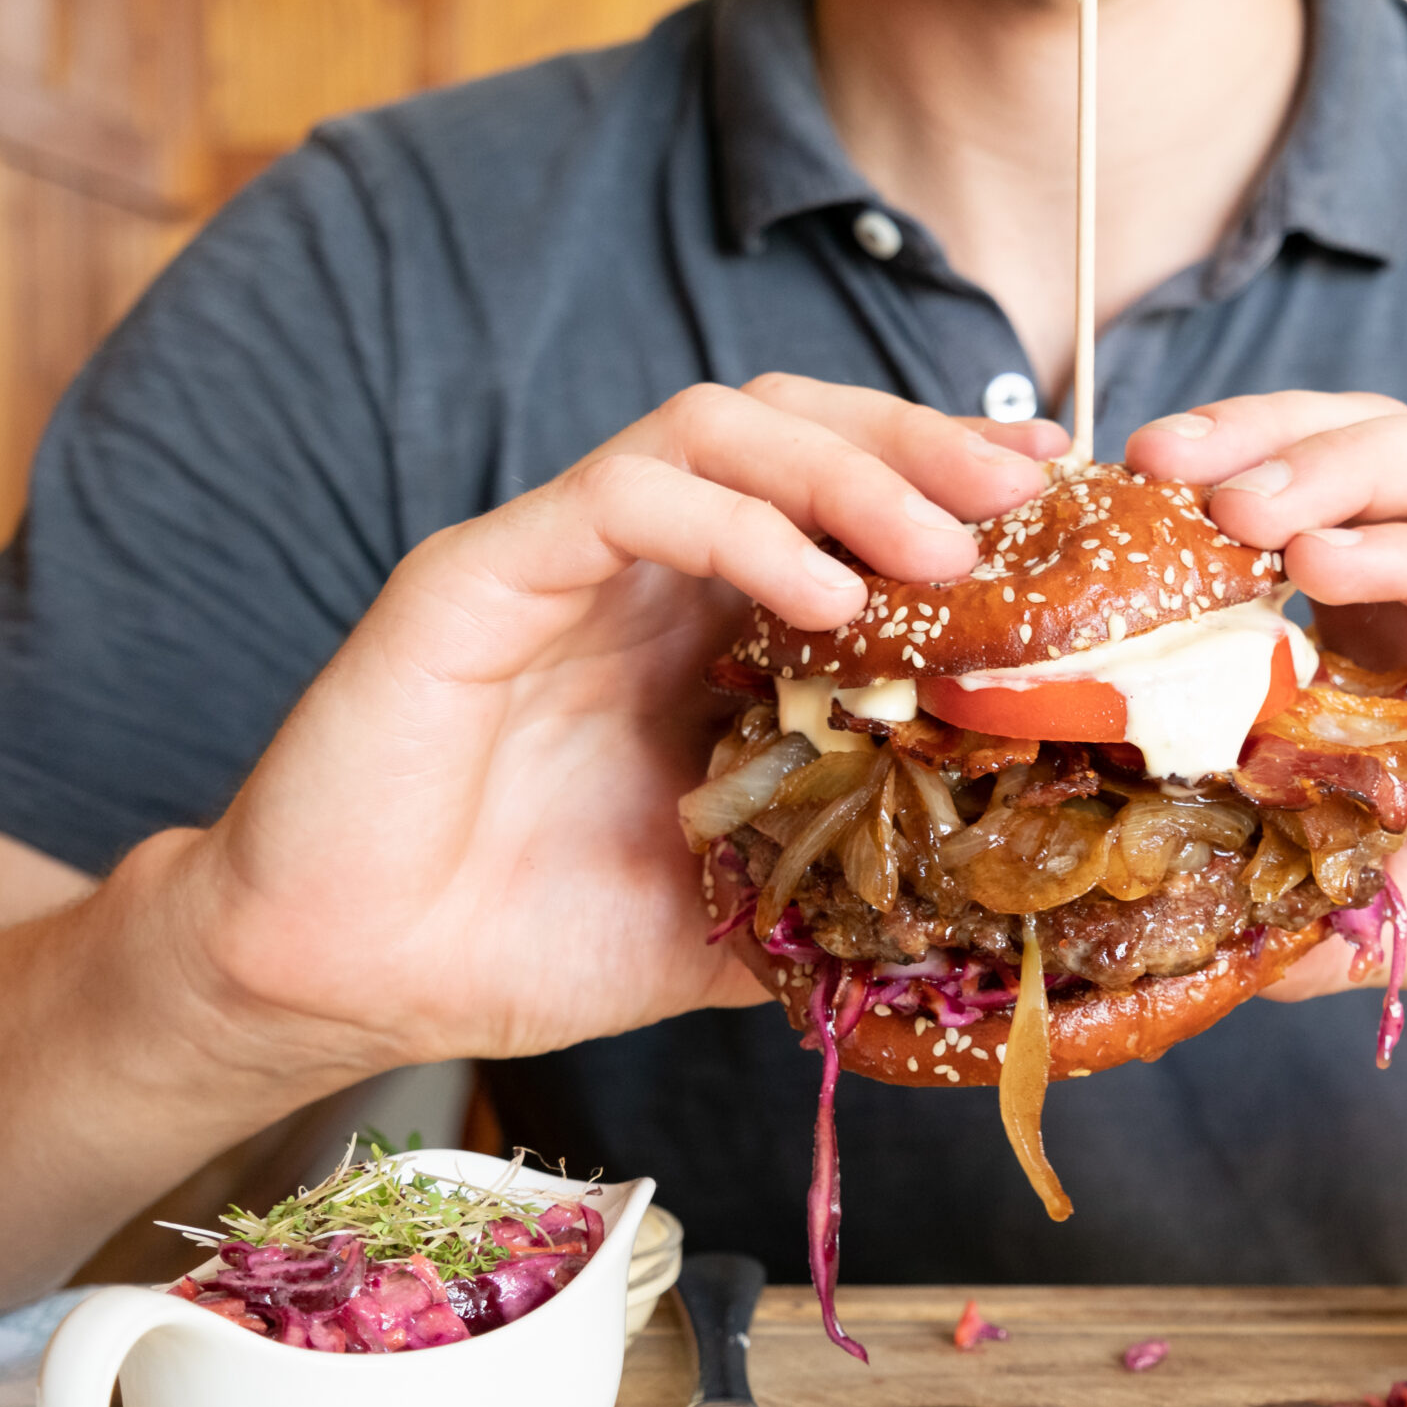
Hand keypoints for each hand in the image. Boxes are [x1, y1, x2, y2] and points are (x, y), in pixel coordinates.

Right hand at [162, 375, 1065, 1076]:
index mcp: (697, 620)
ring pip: (711, 429)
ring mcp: (555, 557)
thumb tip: (985, 911)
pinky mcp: (474, 576)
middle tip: (1020, 492)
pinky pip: (617, 498)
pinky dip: (731, 522)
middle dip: (917, 440)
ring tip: (937, 543)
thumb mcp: (733, 915)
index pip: (835, 492)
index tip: (1055, 507)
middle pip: (790, 425)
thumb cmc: (526, 936)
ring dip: (842, 465)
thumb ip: (838, 883)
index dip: (945, 482)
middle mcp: (635, 565)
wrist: (351, 982)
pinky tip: (817, 593)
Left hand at [1127, 395, 1406, 1041]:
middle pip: (1388, 438)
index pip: (1329, 489)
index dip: (1228, 471)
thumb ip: (1295, 907)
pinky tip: (1332, 563)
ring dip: (1344, 462)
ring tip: (1240, 505)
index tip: (1118, 496)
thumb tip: (1172, 933)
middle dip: (1269, 429)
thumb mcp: (1402, 914)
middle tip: (1156, 460)